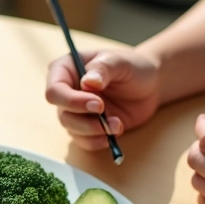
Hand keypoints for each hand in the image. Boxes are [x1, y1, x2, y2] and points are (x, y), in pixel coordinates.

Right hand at [44, 48, 160, 150]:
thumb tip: (88, 83)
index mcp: (66, 69)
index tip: (98, 104)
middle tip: (108, 117)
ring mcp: (76, 111)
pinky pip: (83, 141)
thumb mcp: (120, 62)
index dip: (72, 100)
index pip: (54, 90)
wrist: (150, 85)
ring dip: (95, 131)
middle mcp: (66, 91)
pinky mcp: (87, 127)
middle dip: (85, 120)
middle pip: (63, 114)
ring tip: (118, 125)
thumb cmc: (132, 67)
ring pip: (72, 129)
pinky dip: (97, 142)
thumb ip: (102, 69)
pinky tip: (112, 136)